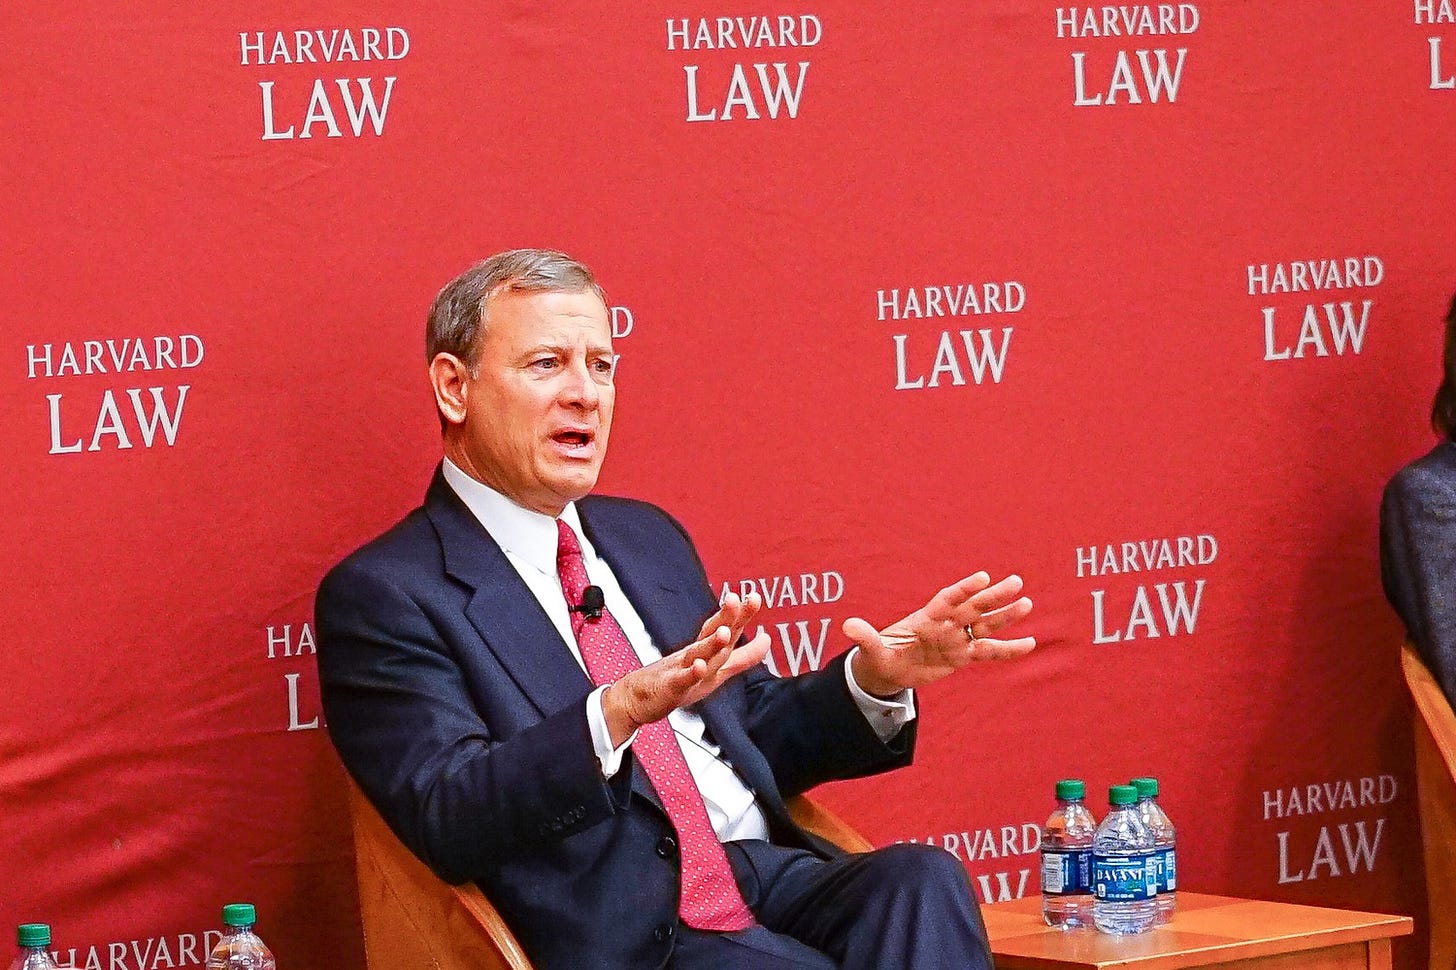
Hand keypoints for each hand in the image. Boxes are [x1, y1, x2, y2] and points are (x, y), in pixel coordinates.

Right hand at [602, 592, 770, 744]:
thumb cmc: (676, 681)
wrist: (634, 699)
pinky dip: (690, 673)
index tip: (755, 598)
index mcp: (704, 650)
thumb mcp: (715, 670)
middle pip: (713, 634)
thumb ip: (742, 657)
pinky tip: (698, 667)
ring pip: (697, 654)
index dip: (739, 615)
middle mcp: (693, 655)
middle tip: (737, 599)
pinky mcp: (668, 687)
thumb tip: (767, 640)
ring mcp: (679, 669)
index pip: (723, 628)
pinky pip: (680, 680)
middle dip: (726, 619)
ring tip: (724, 632)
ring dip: (711, 643)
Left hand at [846, 573, 1034, 696]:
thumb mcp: (871, 649)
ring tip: (1027, 603)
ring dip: (1005, 616)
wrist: (888, 669)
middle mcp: (945, 624)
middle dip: (993, 596)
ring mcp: (956, 638)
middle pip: (972, 607)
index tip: (982, 577)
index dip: (964, 589)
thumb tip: (848, 626)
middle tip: (1016, 581)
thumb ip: (865, 637)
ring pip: (985, 625)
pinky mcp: (962, 655)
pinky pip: (989, 651)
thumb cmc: (880, 654)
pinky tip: (1031, 643)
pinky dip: (1009, 649)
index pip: (947, 600)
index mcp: (926, 617)